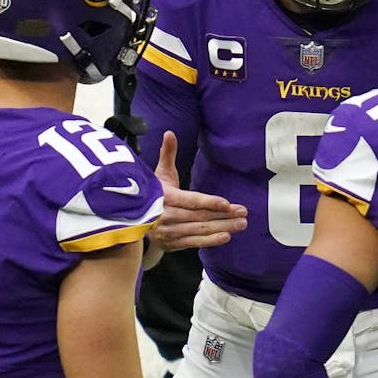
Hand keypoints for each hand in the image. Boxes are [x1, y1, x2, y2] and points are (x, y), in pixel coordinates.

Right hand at [147, 131, 246, 260]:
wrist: (134, 219)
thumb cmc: (154, 192)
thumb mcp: (160, 173)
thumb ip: (167, 154)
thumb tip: (169, 133)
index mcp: (163, 197)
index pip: (190, 200)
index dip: (209, 202)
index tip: (227, 203)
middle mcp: (164, 216)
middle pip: (199, 216)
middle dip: (224, 215)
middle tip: (243, 213)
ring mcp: (167, 232)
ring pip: (199, 230)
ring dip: (223, 228)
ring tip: (241, 224)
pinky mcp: (170, 244)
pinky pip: (193, 242)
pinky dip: (210, 241)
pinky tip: (226, 236)